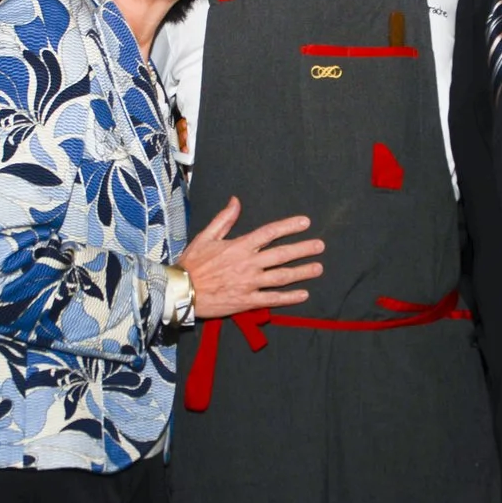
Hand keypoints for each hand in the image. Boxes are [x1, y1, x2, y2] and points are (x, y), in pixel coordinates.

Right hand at [178, 196, 324, 318]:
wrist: (181, 291)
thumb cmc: (192, 263)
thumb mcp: (206, 237)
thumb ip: (224, 219)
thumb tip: (236, 201)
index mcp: (239, 246)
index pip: (270, 232)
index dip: (289, 226)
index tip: (305, 222)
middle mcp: (248, 264)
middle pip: (282, 254)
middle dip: (303, 249)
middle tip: (320, 246)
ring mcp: (249, 283)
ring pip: (282, 277)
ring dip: (302, 272)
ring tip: (318, 268)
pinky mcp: (247, 301)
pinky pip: (272, 299)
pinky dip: (289, 297)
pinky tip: (304, 294)